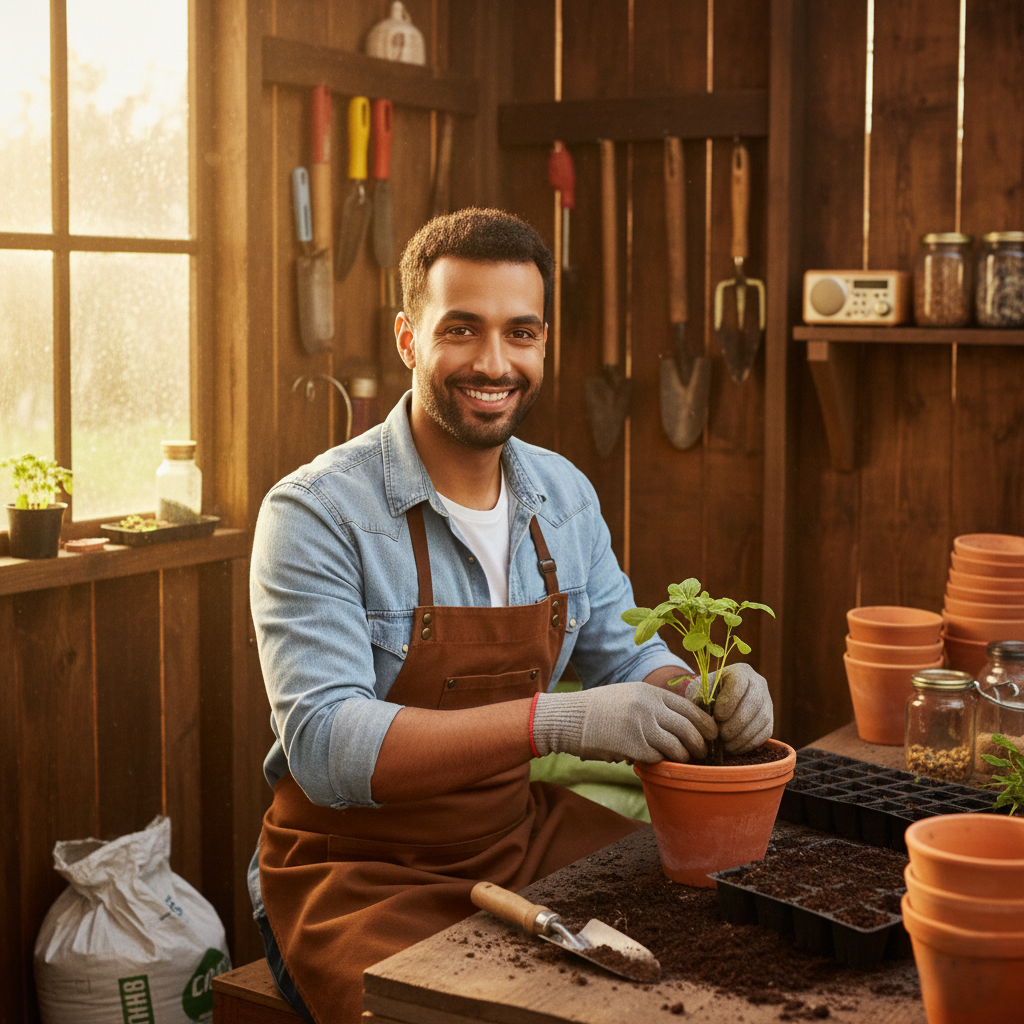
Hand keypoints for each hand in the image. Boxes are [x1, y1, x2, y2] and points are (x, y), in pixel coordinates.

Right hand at [532, 681, 717, 764]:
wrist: (571, 718)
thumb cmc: (600, 709)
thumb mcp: (630, 695)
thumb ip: (654, 704)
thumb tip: (681, 722)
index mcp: (650, 692)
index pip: (691, 708)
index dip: (706, 724)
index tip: (712, 734)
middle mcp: (649, 707)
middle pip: (690, 729)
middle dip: (700, 744)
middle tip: (702, 753)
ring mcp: (641, 727)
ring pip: (678, 747)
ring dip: (683, 757)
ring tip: (683, 761)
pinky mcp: (632, 747)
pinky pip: (658, 758)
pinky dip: (660, 762)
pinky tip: (656, 761)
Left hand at [685, 664, 772, 753]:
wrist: (718, 703)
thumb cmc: (705, 695)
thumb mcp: (699, 691)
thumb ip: (700, 699)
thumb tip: (704, 714)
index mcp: (740, 671)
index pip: (740, 682)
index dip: (730, 701)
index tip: (717, 716)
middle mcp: (758, 683)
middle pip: (754, 702)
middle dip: (736, 723)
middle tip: (721, 735)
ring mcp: (767, 702)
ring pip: (761, 719)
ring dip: (742, 736)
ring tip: (725, 744)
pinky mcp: (770, 720)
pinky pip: (765, 733)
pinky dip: (749, 743)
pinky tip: (733, 748)